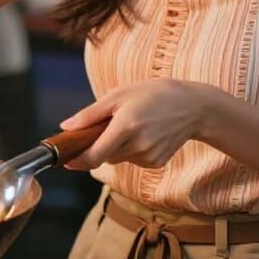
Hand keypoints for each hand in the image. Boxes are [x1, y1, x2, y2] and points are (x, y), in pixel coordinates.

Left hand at [58, 79, 213, 171]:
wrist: (193, 107)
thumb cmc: (154, 95)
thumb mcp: (119, 95)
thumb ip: (91, 114)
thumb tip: (66, 127)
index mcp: (126, 126)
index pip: (94, 155)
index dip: (77, 160)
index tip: (65, 159)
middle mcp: (138, 145)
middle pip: (104, 157)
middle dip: (97, 146)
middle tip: (104, 126)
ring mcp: (148, 157)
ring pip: (117, 158)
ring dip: (115, 147)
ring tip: (131, 124)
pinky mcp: (156, 163)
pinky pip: (132, 160)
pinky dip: (130, 150)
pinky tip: (144, 133)